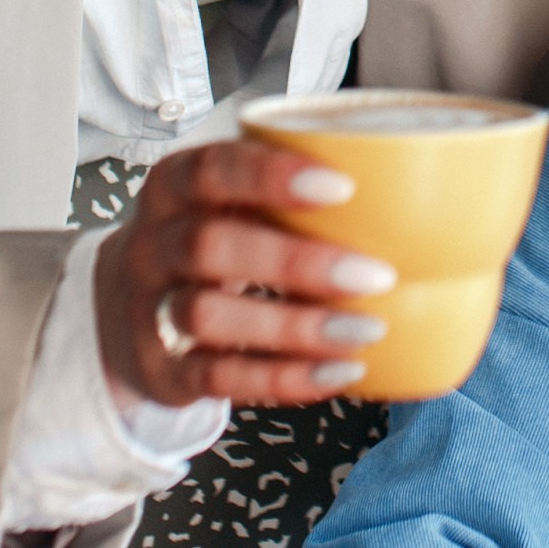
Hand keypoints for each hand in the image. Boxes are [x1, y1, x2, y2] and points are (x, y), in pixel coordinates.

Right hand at [94, 140, 395, 407]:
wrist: (125, 304)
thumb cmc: (212, 236)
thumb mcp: (230, 199)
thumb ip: (292, 191)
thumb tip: (423, 195)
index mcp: (174, 186)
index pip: (210, 168)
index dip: (270, 176)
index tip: (342, 188)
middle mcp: (154, 243)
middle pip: (210, 246)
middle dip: (297, 262)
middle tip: (376, 275)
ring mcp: (149, 310)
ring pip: (208, 317)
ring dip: (294, 327)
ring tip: (365, 330)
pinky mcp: (160, 370)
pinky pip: (216, 378)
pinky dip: (282, 379)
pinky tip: (338, 371)